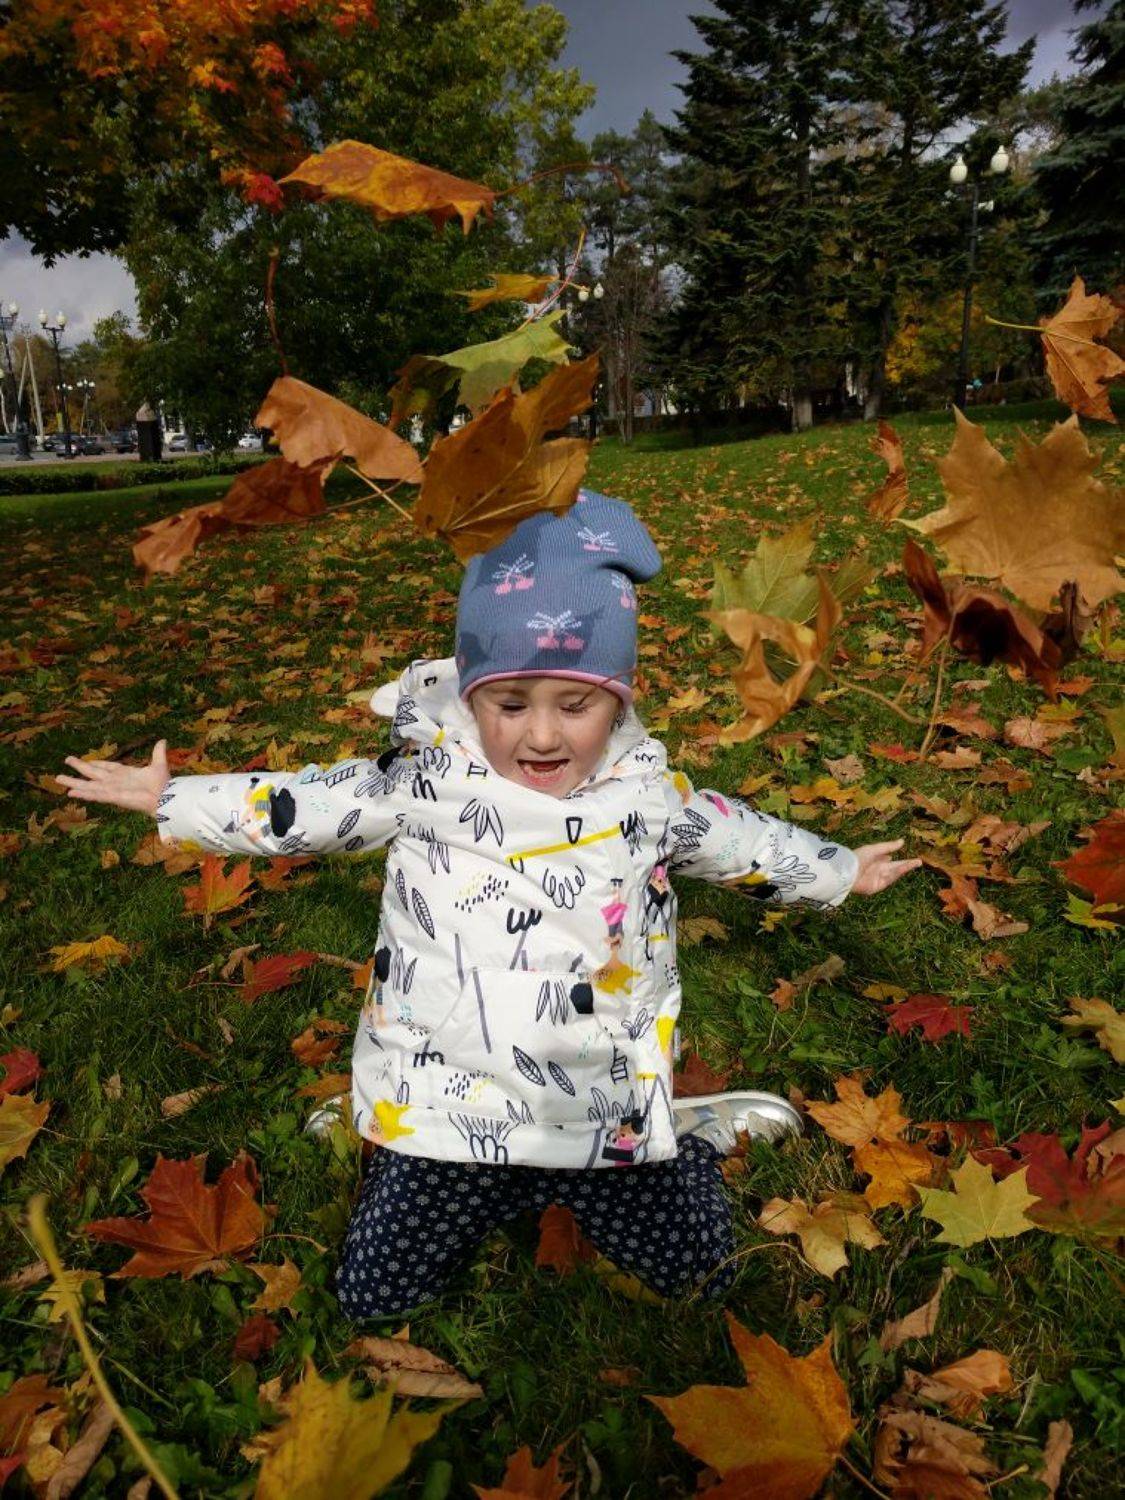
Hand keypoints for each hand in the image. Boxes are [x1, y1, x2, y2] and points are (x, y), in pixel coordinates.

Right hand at [56, 739, 170, 818]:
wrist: (166, 798)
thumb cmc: (163, 784)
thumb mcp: (159, 764)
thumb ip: (158, 753)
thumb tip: (163, 740)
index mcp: (125, 774)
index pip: (107, 767)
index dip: (97, 764)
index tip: (87, 761)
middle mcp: (115, 782)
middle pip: (93, 774)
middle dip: (80, 768)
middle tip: (66, 761)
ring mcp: (112, 790)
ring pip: (89, 785)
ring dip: (74, 782)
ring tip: (58, 778)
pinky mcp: (112, 797)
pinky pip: (95, 794)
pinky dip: (83, 793)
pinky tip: (70, 792)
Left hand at [850, 839, 921, 895]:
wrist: (846, 872)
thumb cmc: (857, 858)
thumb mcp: (874, 849)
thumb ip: (888, 846)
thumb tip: (902, 841)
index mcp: (873, 860)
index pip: (888, 860)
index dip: (897, 858)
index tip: (906, 855)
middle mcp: (876, 870)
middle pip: (894, 867)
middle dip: (906, 864)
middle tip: (919, 861)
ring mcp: (876, 879)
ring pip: (894, 873)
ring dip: (905, 868)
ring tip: (917, 862)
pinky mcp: (875, 887)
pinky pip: (889, 880)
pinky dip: (897, 873)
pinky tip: (904, 867)